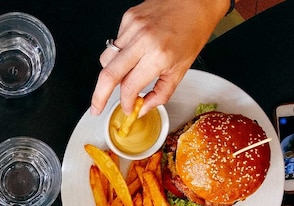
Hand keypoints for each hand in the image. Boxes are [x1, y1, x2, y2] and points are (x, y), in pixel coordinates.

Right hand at [90, 0, 225, 115]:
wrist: (196, 1)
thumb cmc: (193, 31)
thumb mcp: (182, 69)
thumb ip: (161, 93)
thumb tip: (143, 107)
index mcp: (158, 56)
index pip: (129, 87)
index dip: (126, 103)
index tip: (127, 108)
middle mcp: (142, 40)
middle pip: (108, 75)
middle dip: (99, 96)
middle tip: (96, 108)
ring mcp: (132, 27)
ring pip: (106, 59)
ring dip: (111, 73)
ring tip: (124, 74)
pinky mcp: (128, 18)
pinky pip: (115, 43)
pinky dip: (120, 53)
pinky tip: (135, 50)